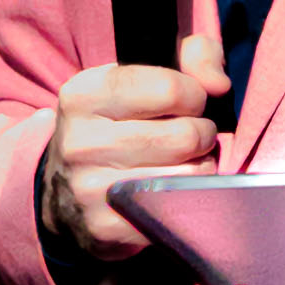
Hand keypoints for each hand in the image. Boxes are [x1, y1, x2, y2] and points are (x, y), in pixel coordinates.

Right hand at [39, 31, 227, 267]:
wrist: (66, 191)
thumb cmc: (119, 123)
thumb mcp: (145, 74)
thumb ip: (193, 57)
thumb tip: (218, 84)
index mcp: (84, 94)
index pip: (171, 89)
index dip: (194, 96)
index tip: (186, 103)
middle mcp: (81, 142)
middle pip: (185, 135)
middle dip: (200, 134)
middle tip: (189, 137)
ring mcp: (90, 189)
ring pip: (187, 175)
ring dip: (198, 168)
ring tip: (181, 163)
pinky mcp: (106, 228)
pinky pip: (177, 211)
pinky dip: (186, 200)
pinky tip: (170, 192)